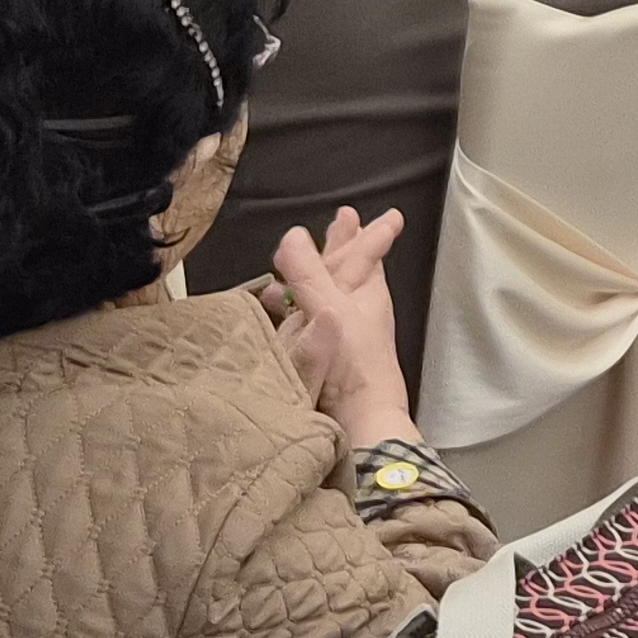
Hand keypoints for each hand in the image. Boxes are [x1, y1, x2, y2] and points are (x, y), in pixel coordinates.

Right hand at [273, 205, 416, 450]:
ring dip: (308, 279)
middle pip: (342, 271)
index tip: (358, 213)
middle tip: (342, 221)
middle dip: (337, 248)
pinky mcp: (318, 359)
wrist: (358, 423)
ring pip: (321, 297)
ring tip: (291, 267)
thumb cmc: (353, 363)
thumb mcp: (330, 309)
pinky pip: (302, 325)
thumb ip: (310, 273)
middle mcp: (352, 311)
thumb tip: (293, 234)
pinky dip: (289, 312)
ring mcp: (336, 335)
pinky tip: (272, 312)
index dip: (359, 233)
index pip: (360, 254)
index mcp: (364, 293)